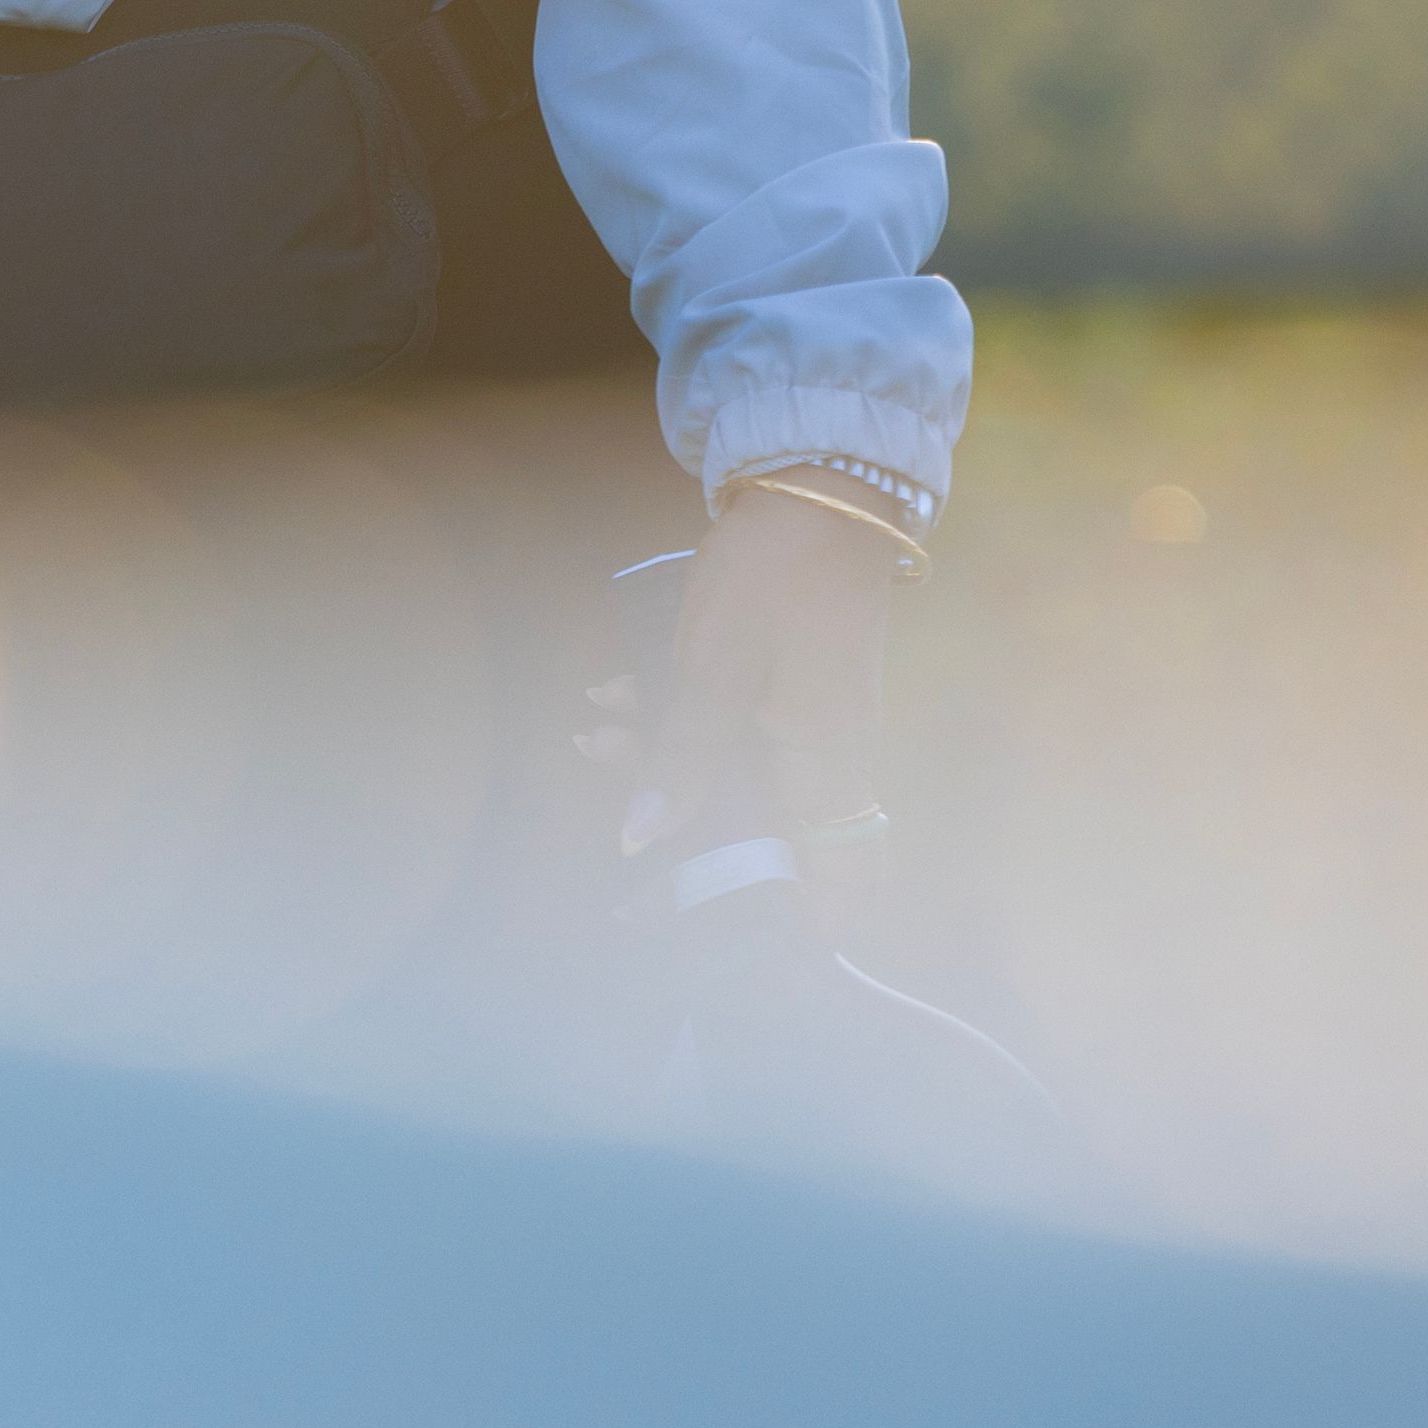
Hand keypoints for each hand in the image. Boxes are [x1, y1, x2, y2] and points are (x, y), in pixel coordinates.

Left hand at [624, 482, 896, 906]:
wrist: (817, 485)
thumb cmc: (777, 577)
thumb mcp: (715, 667)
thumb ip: (683, 757)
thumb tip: (640, 842)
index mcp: (826, 770)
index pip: (833, 889)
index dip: (784, 927)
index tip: (710, 942)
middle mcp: (828, 760)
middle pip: (766, 839)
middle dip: (685, 842)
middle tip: (618, 845)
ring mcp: (810, 723)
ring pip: (736, 777)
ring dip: (663, 765)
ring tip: (593, 737)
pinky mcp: (789, 687)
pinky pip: (732, 729)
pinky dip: (676, 720)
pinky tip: (616, 690)